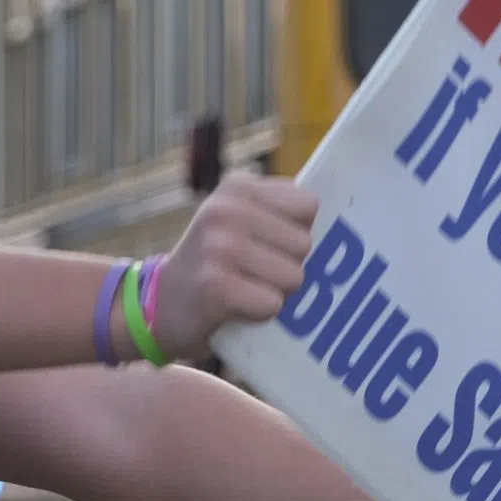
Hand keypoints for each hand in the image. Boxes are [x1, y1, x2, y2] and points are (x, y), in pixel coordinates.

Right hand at [152, 173, 319, 361]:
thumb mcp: (238, 217)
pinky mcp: (216, 286)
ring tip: (245, 288)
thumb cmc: (215, 260)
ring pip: (294, 278)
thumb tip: (340, 219)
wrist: (161, 302)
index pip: (308, 206)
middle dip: (288, 266)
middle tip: (255, 272)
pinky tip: (234, 306)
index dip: (297, 231)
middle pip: (304, 245)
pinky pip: (272, 305)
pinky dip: (259, 313)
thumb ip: (280, 209)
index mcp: (238, 187)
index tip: (270, 243)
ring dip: (275, 293)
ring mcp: (219, 247)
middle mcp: (226, 210)